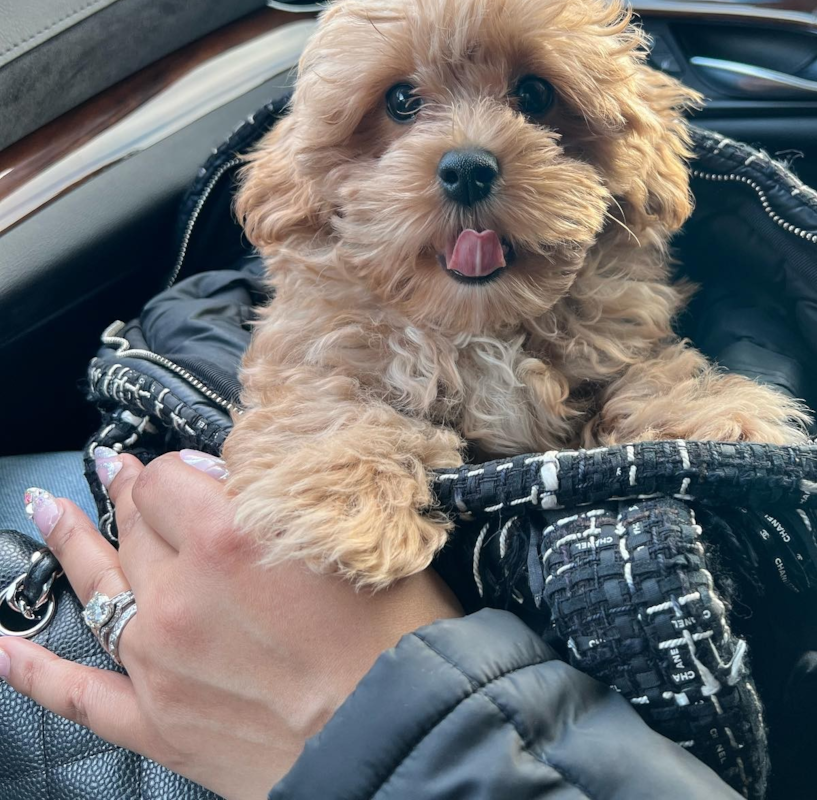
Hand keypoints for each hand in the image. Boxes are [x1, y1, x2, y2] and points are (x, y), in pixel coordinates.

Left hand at [0, 451, 460, 799]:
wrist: (392, 734)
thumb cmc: (394, 633)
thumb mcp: (358, 533)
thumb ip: (293, 493)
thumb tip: (249, 468)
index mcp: (228, 537)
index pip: (167, 476)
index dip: (179, 466)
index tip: (198, 469)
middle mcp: (179, 594)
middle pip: (133, 525)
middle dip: (128, 494)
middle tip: (120, 472)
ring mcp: (156, 660)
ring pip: (98, 587)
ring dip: (72, 543)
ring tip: (48, 510)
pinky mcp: (155, 721)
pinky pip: (74, 692)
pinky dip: (30, 669)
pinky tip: (4, 646)